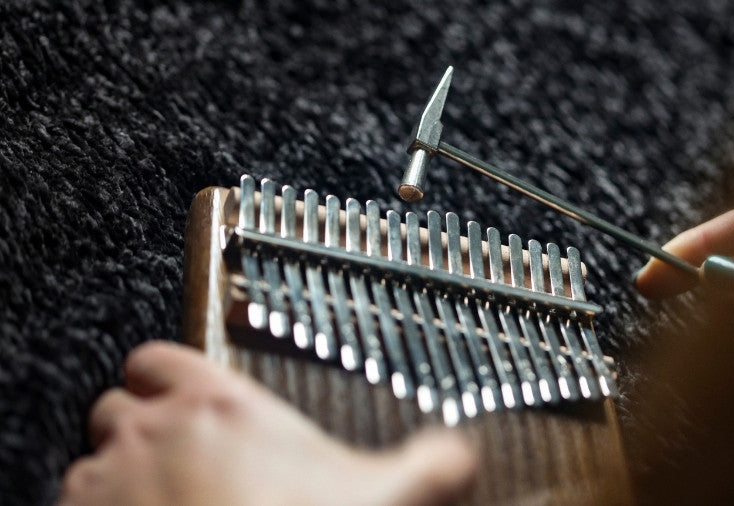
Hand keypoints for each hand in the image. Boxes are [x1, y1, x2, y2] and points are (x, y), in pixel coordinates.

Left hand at [59, 342, 475, 505]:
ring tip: (160, 499)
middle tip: (180, 456)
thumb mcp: (386, 493)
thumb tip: (461, 455)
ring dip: (119, 472)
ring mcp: (114, 481)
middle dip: (144, 426)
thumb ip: (431, 463)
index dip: (166, 374)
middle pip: (121, 404)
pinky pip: (76, 503)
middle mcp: (155, 433)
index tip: (182, 393)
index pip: (160, 358)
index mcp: (218, 405)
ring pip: (96, 456)